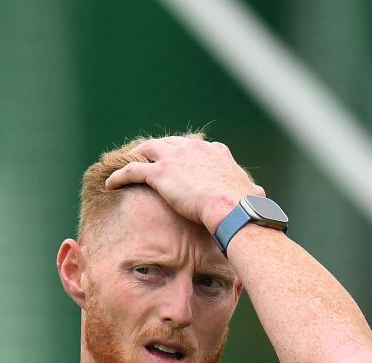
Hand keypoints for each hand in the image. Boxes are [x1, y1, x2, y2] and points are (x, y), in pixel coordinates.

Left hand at [104, 136, 260, 235]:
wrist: (233, 209)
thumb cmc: (246, 207)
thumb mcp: (253, 194)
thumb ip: (252, 192)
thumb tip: (260, 198)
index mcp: (215, 152)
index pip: (195, 148)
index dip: (184, 155)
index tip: (179, 163)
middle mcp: (193, 149)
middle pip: (168, 143)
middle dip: (157, 150)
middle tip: (147, 159)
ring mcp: (175, 158)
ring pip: (147, 151)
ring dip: (135, 156)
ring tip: (125, 165)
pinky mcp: (160, 173)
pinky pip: (133, 170)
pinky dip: (121, 175)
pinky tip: (111, 183)